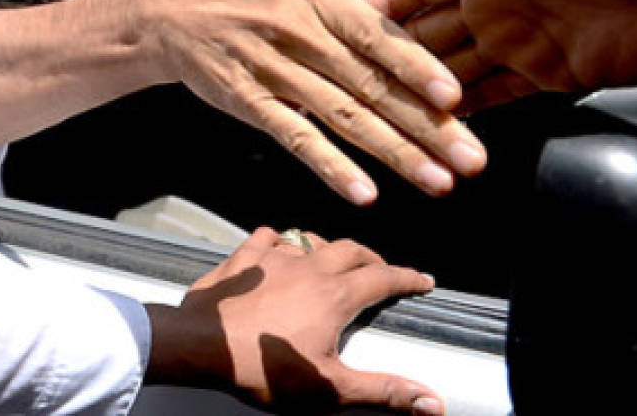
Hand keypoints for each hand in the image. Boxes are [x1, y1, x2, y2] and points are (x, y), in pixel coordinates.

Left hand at [146, 227, 442, 413]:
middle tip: (382, 270)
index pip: (384, 279)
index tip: (424, 280)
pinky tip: (279, 248)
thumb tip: (433, 401)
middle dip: (373, 258)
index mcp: (335, 296)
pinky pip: (267, 237)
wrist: (203, 346)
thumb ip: (383, 391)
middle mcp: (309, 267)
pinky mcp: (243, 259)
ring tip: (335, 259)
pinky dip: (279, 240)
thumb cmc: (264, 370)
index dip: (408, 278)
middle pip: (352, 250)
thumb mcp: (330, 389)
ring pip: (311, 239)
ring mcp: (274, 258)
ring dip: (329, 247)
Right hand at [147, 0, 483, 201]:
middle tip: (470, 159)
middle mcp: (300, 35)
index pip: (376, 35)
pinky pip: (295, 138)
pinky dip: (329, 166)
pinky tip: (363, 193)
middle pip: (371, 86)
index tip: (455, 95)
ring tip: (436, 182)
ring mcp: (274, 72)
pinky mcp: (250, 103)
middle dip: (425, 125)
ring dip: (393, 154)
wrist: (160, 12)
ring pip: (343, 118)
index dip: (417, 65)